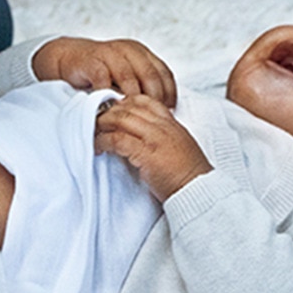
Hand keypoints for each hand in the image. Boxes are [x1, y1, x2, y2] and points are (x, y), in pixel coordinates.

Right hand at [33, 37, 176, 104]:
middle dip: (153, 98)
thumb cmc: (100, 72)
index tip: (169, 111)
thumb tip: (162, 111)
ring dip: (131, 99)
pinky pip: (103, 79)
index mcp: (141, 53)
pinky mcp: (92, 61)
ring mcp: (110, 54)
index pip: (163, 72)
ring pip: (128, 77)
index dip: (169, 93)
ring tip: (133, 117)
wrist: (70, 58)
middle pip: (150, 75)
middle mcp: (129, 50)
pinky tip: (111, 110)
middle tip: (152, 117)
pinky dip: (107, 96)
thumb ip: (141, 86)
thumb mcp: (126, 75)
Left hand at [93, 95, 212, 201]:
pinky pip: (118, 140)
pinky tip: (98, 148)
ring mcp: (155, 138)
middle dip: (109, 111)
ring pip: (121, 119)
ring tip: (93, 132)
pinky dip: (104, 141)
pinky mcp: (146, 154)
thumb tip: (138, 135)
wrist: (199, 191)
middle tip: (95, 119)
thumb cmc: (188, 175)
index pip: (145, 100)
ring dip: (103, 124)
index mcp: (172, 124)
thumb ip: (161, 136)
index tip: (112, 110)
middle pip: (129, 107)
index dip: (125, 102)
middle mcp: (163, 127)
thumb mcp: (178, 147)